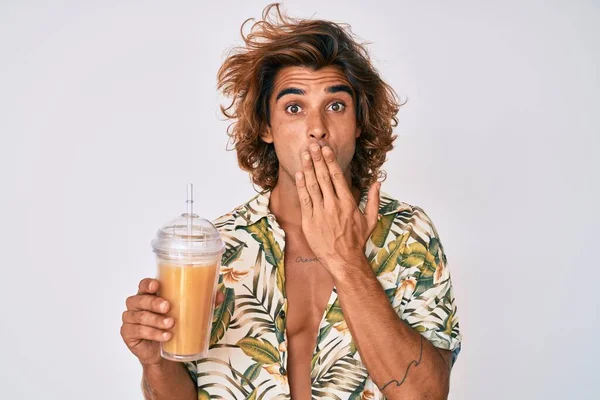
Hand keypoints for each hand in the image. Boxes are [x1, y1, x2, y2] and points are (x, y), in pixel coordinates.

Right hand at [121, 278, 224, 365]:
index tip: (158, 286)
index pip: (143, 284)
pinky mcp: (128, 334)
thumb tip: (220, 295)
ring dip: (155, 321)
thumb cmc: (171, 324)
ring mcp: (130, 319)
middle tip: (168, 307)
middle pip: (140, 299)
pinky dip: (152, 334)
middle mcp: (136, 304)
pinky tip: (164, 336)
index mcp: (148, 294)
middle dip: (153, 303)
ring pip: (139, 317)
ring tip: (171, 324)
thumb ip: (202, 301)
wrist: (162, 350)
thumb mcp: (186, 312)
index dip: (148, 284)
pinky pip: (137, 332)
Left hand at [294, 143, 379, 271]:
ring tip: (304, 154)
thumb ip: (374, 200)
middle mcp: (333, 205)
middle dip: (317, 159)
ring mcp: (320, 213)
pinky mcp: (310, 221)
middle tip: (312, 145)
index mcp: (348, 203)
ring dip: (308, 168)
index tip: (325, 149)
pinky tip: (300, 174)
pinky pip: (305, 200)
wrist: (344, 260)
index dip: (330, 161)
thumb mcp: (370, 220)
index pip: (337, 176)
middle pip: (323, 177)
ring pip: (312, 185)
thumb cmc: (357, 241)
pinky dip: (302, 186)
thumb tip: (377, 183)